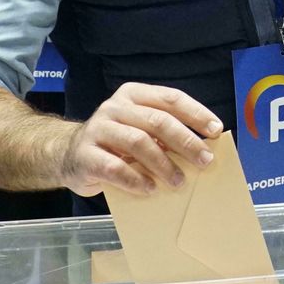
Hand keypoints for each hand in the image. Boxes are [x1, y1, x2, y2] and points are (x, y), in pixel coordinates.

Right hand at [55, 83, 222, 196]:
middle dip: (186, 141)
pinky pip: (114, 167)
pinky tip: (150, 189)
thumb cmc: (114, 144)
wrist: (67, 155)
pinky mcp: (85, 155)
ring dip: (163, 164)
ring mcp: (98, 129)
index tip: (216, 130)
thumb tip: (202, 150)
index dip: (195, 113)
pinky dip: (136, 179)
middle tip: (205, 160)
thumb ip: (163, 134)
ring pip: (138, 142)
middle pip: (157, 121)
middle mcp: (114, 108)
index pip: (170, 98)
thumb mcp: (138, 129)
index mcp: (133, 95)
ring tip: (179, 181)